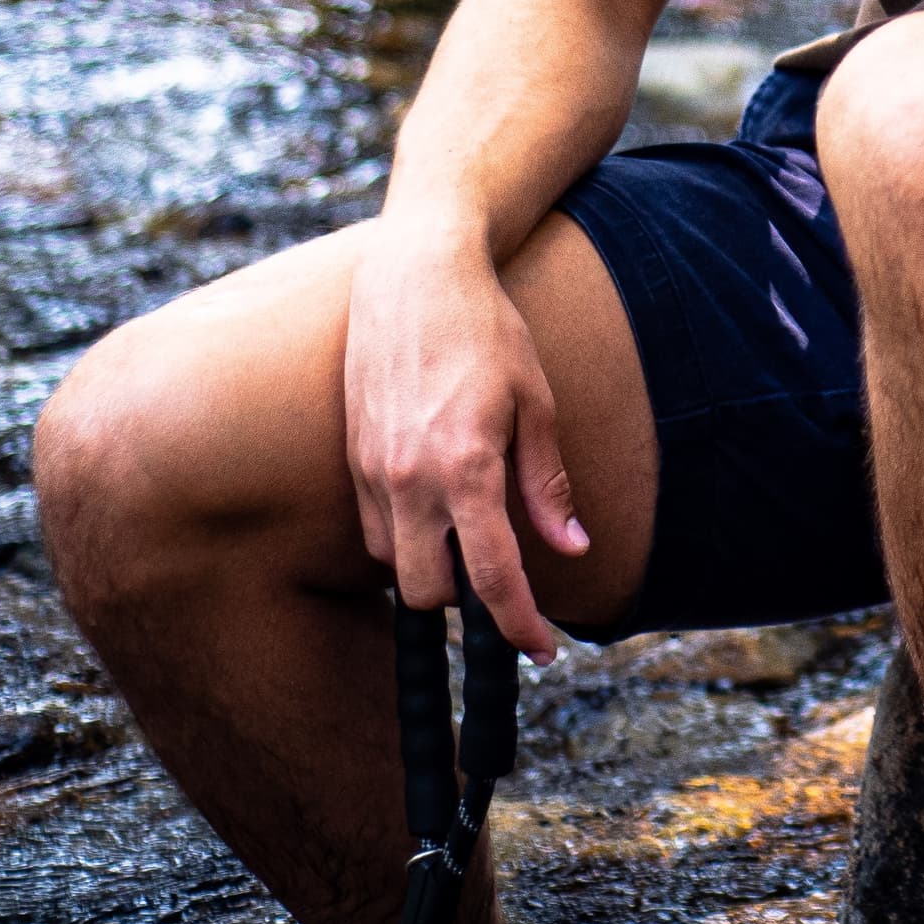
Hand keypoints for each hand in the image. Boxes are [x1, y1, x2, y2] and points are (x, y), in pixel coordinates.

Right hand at [342, 216, 587, 656]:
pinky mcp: (352, 454)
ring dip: (428, 565)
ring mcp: (372, 468)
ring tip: (466, 532)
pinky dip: (403, 533)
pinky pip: (373, 525)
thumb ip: (547, 484)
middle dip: (461, 601)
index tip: (541, 649)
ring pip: (392, 563)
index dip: (519, 623)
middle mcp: (410, 478)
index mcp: (466, 467)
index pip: (490, 576)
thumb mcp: (536, 402)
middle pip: (425, 593)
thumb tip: (572, 548)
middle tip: (500, 582)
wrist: (415, 274)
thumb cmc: (487, 331)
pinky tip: (433, 501)